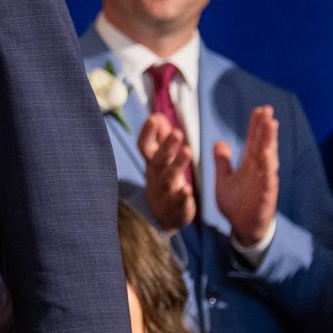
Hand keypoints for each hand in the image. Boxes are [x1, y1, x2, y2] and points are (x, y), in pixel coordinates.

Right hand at [139, 112, 195, 231]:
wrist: (161, 217)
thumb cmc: (162, 180)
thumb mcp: (159, 160)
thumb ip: (160, 139)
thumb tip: (158, 116)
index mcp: (152, 163)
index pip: (144, 146)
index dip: (147, 132)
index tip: (154, 118)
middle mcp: (156, 176)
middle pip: (158, 160)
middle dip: (166, 146)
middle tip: (177, 132)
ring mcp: (165, 193)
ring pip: (169, 178)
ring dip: (177, 165)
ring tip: (188, 151)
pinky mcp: (177, 208)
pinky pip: (178, 202)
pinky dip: (182, 196)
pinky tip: (187, 190)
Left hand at [213, 107, 281, 251]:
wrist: (243, 227)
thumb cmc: (236, 204)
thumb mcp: (223, 180)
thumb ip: (222, 162)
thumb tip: (219, 142)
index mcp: (249, 165)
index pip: (253, 141)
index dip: (256, 126)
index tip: (259, 110)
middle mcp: (259, 170)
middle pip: (263, 144)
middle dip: (265, 127)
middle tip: (267, 109)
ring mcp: (264, 181)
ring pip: (268, 157)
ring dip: (270, 141)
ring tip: (271, 123)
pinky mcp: (266, 194)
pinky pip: (267, 178)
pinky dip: (268, 166)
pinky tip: (267, 154)